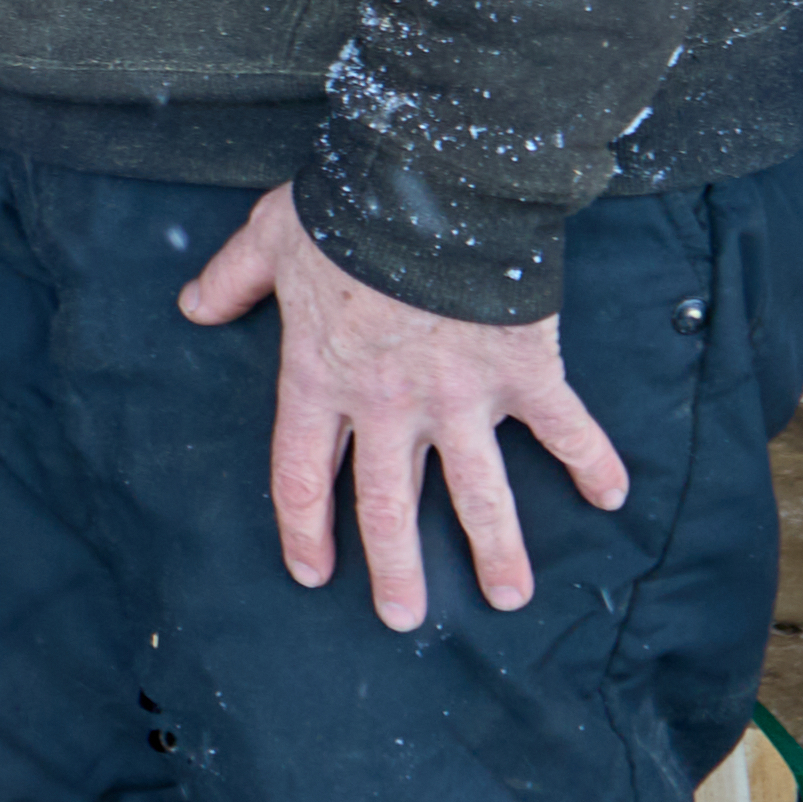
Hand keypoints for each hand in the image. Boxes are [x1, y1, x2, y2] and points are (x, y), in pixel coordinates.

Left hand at [176, 186, 626, 628]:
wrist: (428, 182)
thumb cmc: (345, 212)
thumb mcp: (268, 239)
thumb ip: (230, 280)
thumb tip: (191, 306)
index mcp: (321, 379)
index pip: (300, 475)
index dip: (303, 528)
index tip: (313, 572)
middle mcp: (388, 404)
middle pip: (387, 505)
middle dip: (397, 568)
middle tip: (404, 619)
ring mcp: (459, 396)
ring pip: (478, 491)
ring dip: (496, 548)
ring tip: (510, 598)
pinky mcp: (521, 371)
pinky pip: (564, 427)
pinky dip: (592, 460)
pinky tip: (611, 497)